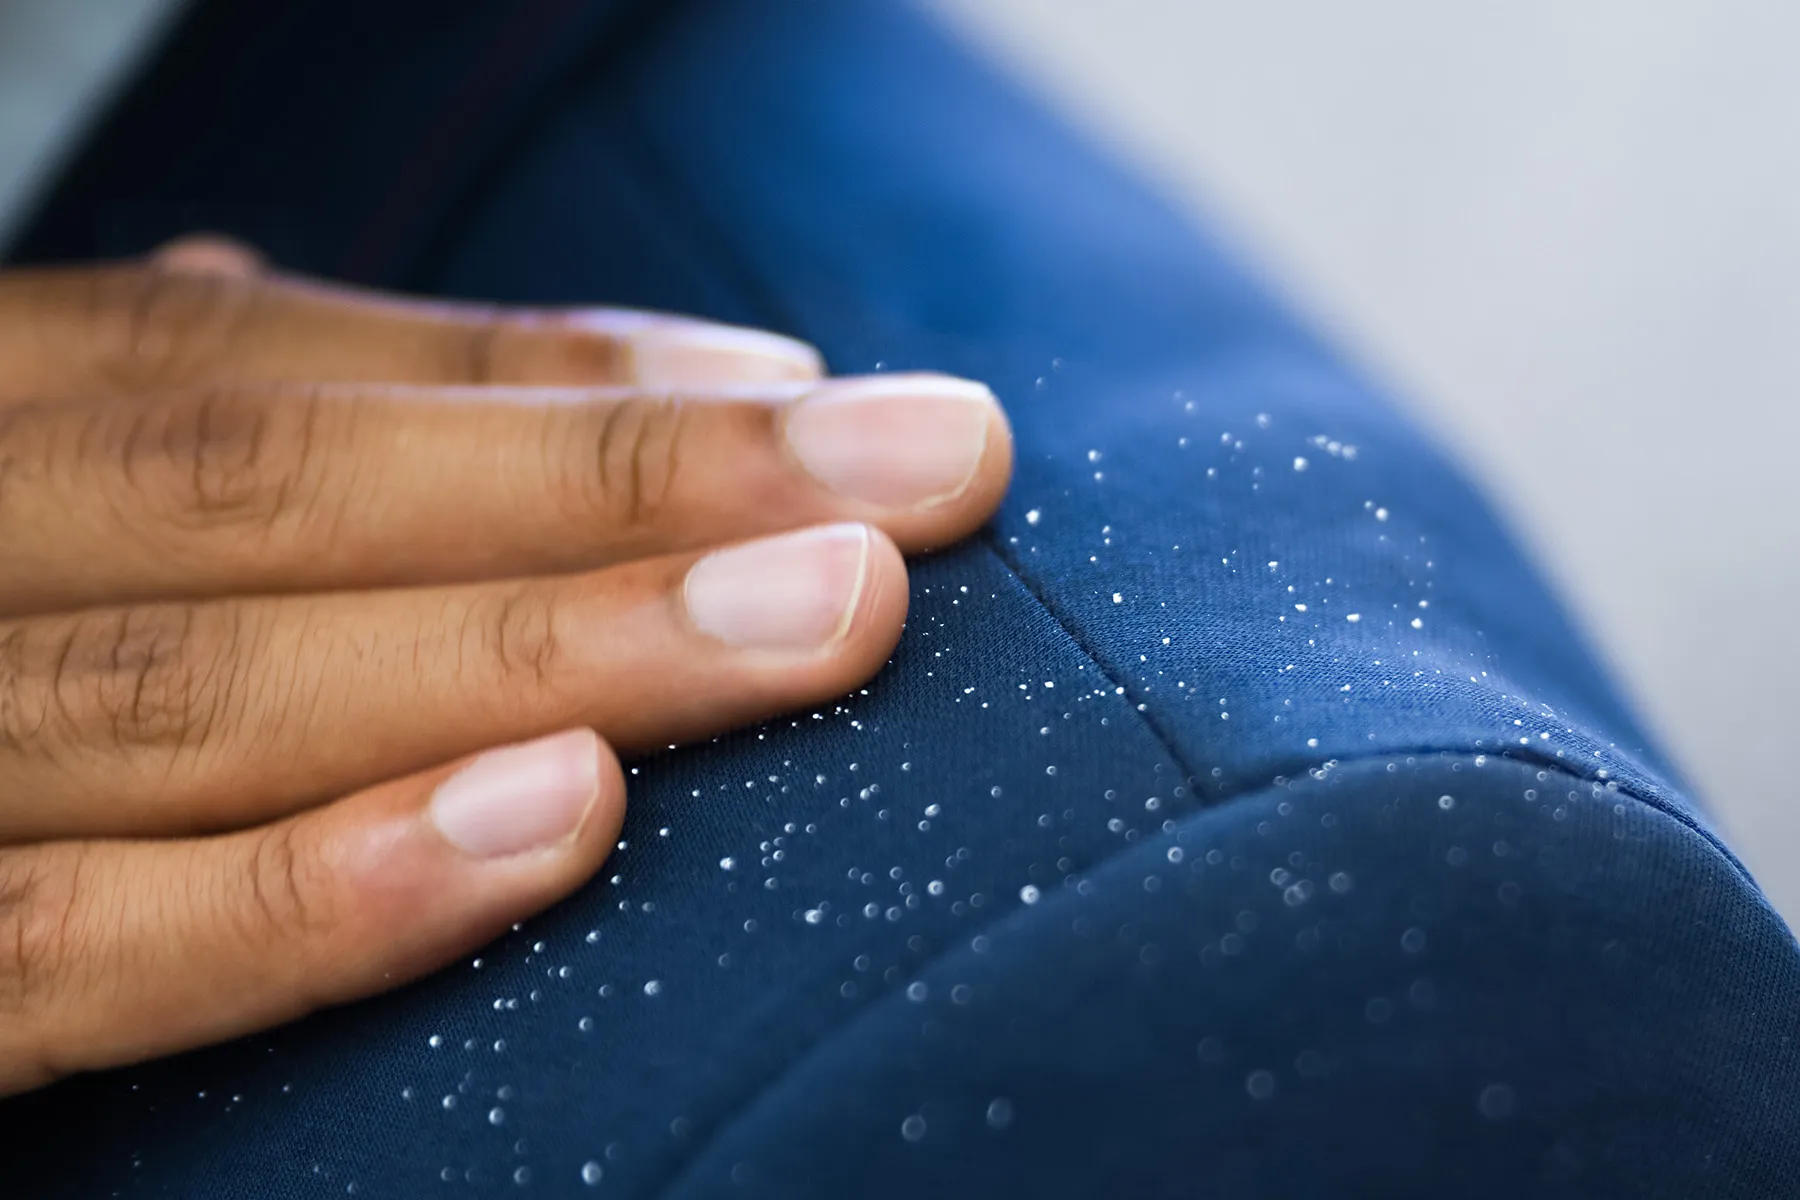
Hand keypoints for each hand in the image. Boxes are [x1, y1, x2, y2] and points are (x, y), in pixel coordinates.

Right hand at [0, 239, 1011, 1094]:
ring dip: (546, 640)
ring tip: (825, 615)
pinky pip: (67, 948)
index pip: (262, 368)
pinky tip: (558, 820)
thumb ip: (150, 440)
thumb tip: (407, 355)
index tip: (810, 396)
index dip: (555, 381)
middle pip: (277, 487)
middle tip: (929, 471)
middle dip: (626, 483)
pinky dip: (310, 888)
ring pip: (210, 686)